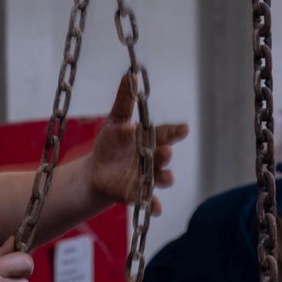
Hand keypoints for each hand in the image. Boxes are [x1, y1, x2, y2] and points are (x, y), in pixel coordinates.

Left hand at [87, 73, 187, 216]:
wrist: (96, 172)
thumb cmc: (110, 143)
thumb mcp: (115, 120)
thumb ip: (124, 100)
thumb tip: (131, 73)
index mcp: (150, 139)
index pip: (166, 133)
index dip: (175, 132)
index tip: (185, 128)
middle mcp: (153, 159)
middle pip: (164, 156)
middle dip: (166, 154)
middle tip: (166, 150)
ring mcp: (147, 177)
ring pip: (161, 178)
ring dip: (165, 177)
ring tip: (166, 176)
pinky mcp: (138, 194)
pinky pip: (149, 201)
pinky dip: (153, 205)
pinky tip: (156, 207)